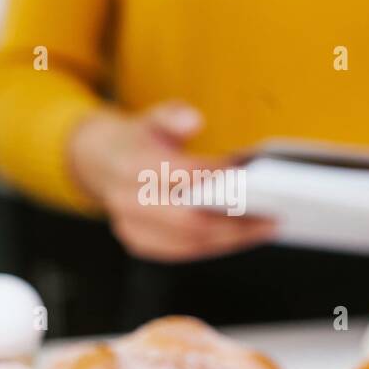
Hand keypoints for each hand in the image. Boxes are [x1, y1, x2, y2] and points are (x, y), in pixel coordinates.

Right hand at [67, 102, 275, 261]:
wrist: (97, 161)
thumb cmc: (135, 141)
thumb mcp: (151, 117)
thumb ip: (172, 116)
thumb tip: (193, 120)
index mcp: (131, 165)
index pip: (182, 177)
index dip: (219, 180)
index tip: (254, 180)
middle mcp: (127, 201)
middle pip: (189, 222)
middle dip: (234, 224)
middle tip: (272, 218)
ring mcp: (131, 227)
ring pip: (189, 243)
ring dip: (230, 239)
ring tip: (265, 228)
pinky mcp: (140, 243)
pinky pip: (183, 251)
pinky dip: (215, 245)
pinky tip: (242, 236)